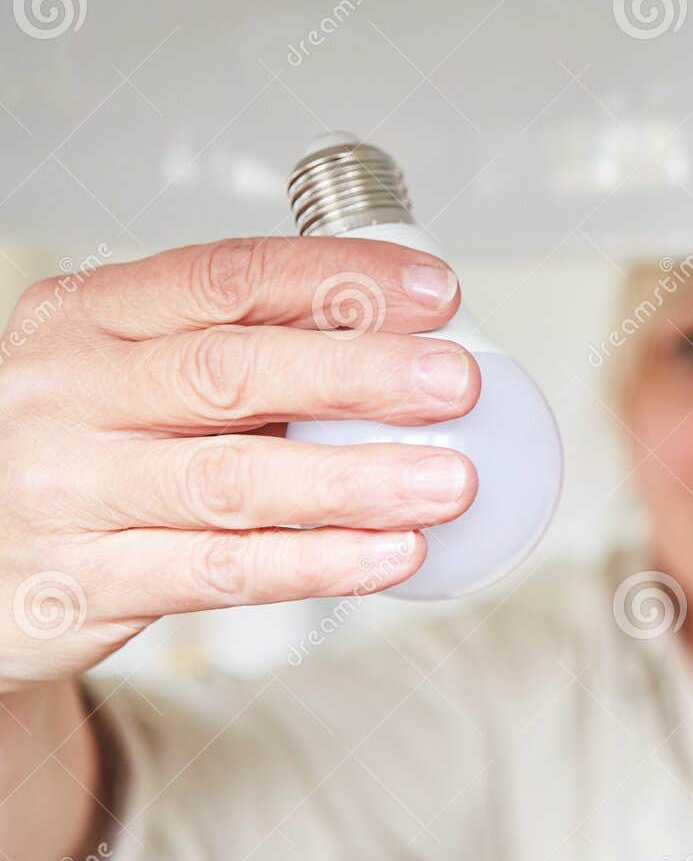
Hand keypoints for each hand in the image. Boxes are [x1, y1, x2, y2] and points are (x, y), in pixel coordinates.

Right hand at [0, 237, 481, 687]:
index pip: (225, 275)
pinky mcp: (85, 585)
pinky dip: (319, 563)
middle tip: (457, 383)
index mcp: (86, 316)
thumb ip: (240, 351)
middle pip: (230, 372)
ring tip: (449, 481)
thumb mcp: (130, 374)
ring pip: (234, 482)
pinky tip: (393, 554)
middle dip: (358, 375)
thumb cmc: (84, 450)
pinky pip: (223, 572)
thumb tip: (404, 338)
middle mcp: (67, 394)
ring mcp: (69, 492)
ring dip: (356, 482)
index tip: (437, 291)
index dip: (339, 280)